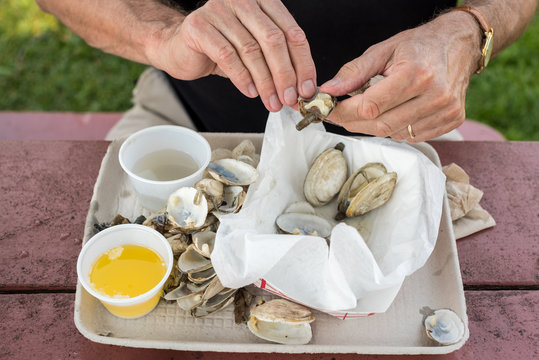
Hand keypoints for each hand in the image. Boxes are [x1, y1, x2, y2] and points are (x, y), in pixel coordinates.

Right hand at [148, 0, 316, 111]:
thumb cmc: (221, 49)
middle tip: (289, 98)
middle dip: (285, 74)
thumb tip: (301, 89)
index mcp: (262, 2)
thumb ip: (278, 61)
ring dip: (265, 82)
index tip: (307, 88)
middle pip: (273, 40)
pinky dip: (242, 78)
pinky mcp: (199, 26)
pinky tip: (250, 91)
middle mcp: (242, 0)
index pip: (292, 32)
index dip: (303, 63)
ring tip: (271, 101)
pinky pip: (227, 56)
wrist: (180, 48)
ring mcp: (219, 10)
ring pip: (251, 50)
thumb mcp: (255, 51)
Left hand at [320, 11, 481, 141]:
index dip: (345, 111)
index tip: (330, 109)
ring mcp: (446, 110)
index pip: (370, 106)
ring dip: (376, 125)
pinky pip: (413, 137)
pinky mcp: (452, 119)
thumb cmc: (419, 45)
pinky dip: (397, 128)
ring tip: (374, 107)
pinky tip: (396, 111)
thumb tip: (329, 90)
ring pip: (395, 134)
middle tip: (342, 114)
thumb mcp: (382, 51)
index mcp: (415, 74)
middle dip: (354, 122)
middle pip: (381, 125)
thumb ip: (354, 72)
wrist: (459, 43)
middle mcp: (434, 94)